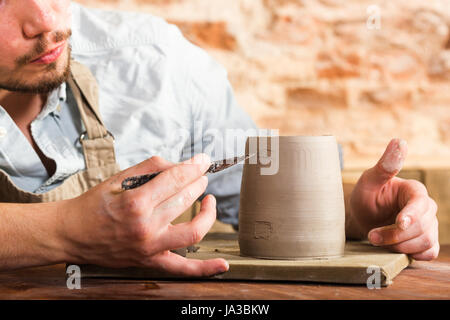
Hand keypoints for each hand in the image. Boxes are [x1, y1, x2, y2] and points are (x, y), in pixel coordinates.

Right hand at [60, 153, 228, 275]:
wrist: (71, 234)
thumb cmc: (93, 205)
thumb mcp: (118, 178)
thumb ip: (150, 168)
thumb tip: (179, 164)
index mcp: (135, 203)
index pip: (176, 179)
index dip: (194, 166)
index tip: (203, 160)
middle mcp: (145, 227)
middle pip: (185, 199)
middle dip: (198, 182)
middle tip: (200, 175)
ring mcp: (150, 248)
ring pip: (192, 231)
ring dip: (207, 213)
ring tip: (208, 199)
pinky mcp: (151, 261)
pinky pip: (183, 269)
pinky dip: (205, 269)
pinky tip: (223, 263)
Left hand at [348, 138, 438, 260]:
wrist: (363, 218)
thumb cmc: (366, 196)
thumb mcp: (369, 180)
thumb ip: (385, 165)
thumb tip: (399, 141)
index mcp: (414, 190)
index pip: (421, 203)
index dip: (411, 215)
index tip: (399, 223)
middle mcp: (426, 207)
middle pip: (422, 227)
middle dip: (395, 235)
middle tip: (372, 236)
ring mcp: (428, 225)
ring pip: (425, 241)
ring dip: (399, 245)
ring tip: (378, 240)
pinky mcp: (426, 241)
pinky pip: (428, 253)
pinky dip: (412, 254)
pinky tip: (395, 249)